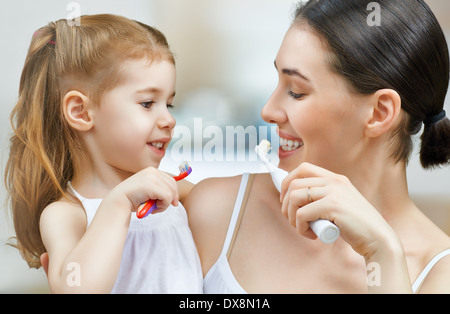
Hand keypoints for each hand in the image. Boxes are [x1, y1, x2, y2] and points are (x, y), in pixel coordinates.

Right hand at [109, 167, 178, 213]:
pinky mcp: (151, 186)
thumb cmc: (131, 198)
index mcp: (151, 171)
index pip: (171, 180)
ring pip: (170, 193)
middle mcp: (152, 171)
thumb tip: (174, 198)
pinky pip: (167, 198)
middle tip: (160, 207)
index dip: (174, 193)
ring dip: (164, 204)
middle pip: (173, 186)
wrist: (118, 201)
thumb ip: (158, 189)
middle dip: (170, 199)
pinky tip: (153, 209)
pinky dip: (162, 206)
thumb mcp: (148, 190)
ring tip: (154, 208)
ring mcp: (152, 177)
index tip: (173, 202)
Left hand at [280, 162, 397, 258]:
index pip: (303, 168)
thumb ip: (322, 197)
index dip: (288, 182)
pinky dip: (300, 228)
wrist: (378, 239)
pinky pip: (301, 214)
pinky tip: (312, 235)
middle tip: (293, 220)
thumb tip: (292, 198)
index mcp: (336, 178)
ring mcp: (333, 192)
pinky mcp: (332, 206)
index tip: (286, 200)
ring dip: (292, 217)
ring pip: (294, 197)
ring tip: (303, 229)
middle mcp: (334, 181)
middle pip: (293, 183)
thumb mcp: (339, 204)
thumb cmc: (356, 226)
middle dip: (286, 204)